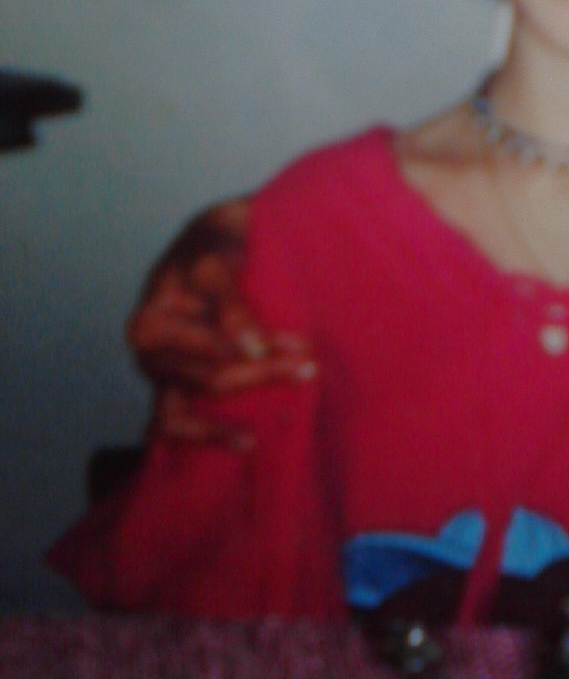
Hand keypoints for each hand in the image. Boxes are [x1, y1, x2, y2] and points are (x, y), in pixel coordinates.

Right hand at [128, 199, 316, 448]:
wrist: (218, 237)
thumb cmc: (217, 241)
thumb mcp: (219, 255)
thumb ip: (229, 300)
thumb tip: (250, 349)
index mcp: (151, 317)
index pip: (202, 345)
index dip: (249, 346)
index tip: (298, 345)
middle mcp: (151, 353)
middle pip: (208, 378)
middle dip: (262, 373)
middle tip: (308, 364)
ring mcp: (163, 376)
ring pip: (192, 411)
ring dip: (244, 404)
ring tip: (288, 398)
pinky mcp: (177, 392)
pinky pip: (179, 426)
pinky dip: (212, 435)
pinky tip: (250, 442)